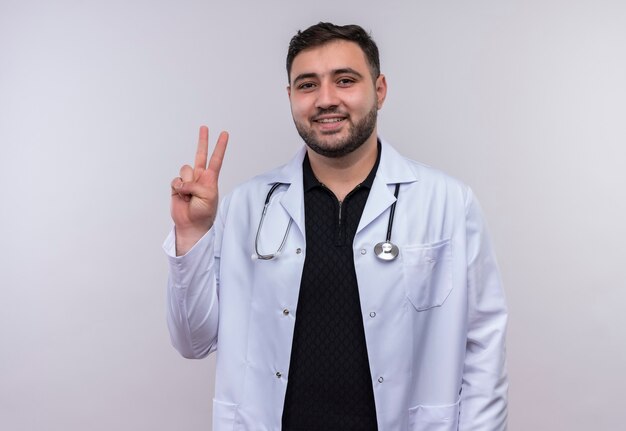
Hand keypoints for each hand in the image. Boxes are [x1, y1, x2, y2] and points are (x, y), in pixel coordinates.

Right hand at [170, 126, 227, 254]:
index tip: (224, 134)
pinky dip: (178, 188)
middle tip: (204, 127)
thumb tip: (184, 182)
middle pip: (200, 155)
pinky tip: (182, 196)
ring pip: (185, 170)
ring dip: (187, 183)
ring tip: (190, 195)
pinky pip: (176, 180)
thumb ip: (197, 184)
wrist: (192, 224)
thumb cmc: (204, 212)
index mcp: (211, 178)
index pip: (216, 159)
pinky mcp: (177, 186)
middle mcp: (200, 177)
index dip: (220, 146)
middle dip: (202, 141)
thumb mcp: (208, 196)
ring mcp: (188, 181)